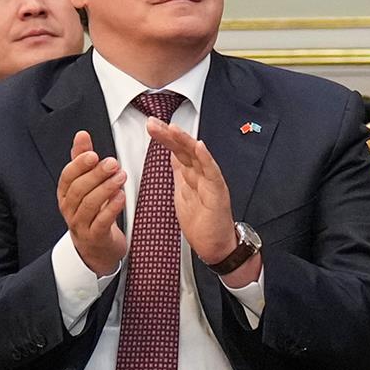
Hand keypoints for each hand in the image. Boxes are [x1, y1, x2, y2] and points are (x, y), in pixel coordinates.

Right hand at [57, 130, 129, 274]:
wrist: (97, 249)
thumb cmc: (92, 213)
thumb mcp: (86, 185)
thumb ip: (83, 160)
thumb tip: (81, 135)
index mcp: (66, 195)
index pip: (67, 177)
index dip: (79, 165)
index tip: (93, 154)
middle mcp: (69, 209)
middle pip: (79, 189)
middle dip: (96, 174)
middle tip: (113, 163)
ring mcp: (80, 225)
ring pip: (89, 204)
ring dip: (106, 188)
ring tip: (121, 176)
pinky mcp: (95, 237)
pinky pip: (101, 222)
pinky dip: (111, 208)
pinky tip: (121, 196)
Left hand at [145, 120, 239, 265]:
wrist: (215, 246)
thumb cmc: (202, 223)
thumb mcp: (182, 193)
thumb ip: (179, 173)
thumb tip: (171, 155)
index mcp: (191, 175)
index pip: (176, 150)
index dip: (164, 137)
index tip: (151, 125)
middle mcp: (201, 175)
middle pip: (184, 149)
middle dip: (168, 135)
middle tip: (153, 123)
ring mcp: (210, 182)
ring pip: (197, 157)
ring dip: (184, 141)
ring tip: (173, 128)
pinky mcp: (218, 193)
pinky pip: (212, 173)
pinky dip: (206, 159)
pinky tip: (199, 147)